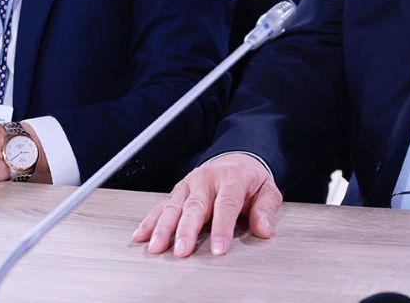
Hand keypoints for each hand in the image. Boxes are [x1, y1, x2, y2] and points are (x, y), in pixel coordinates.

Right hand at [132, 153, 281, 257]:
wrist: (236, 158)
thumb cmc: (250, 179)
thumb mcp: (267, 189)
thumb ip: (265, 209)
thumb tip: (264, 229)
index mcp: (232, 177)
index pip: (227, 204)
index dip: (222, 228)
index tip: (219, 249)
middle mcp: (207, 179)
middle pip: (195, 206)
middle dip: (187, 230)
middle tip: (182, 251)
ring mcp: (189, 184)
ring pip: (174, 206)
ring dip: (164, 228)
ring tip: (157, 247)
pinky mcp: (177, 191)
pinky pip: (161, 206)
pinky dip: (150, 221)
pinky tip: (142, 236)